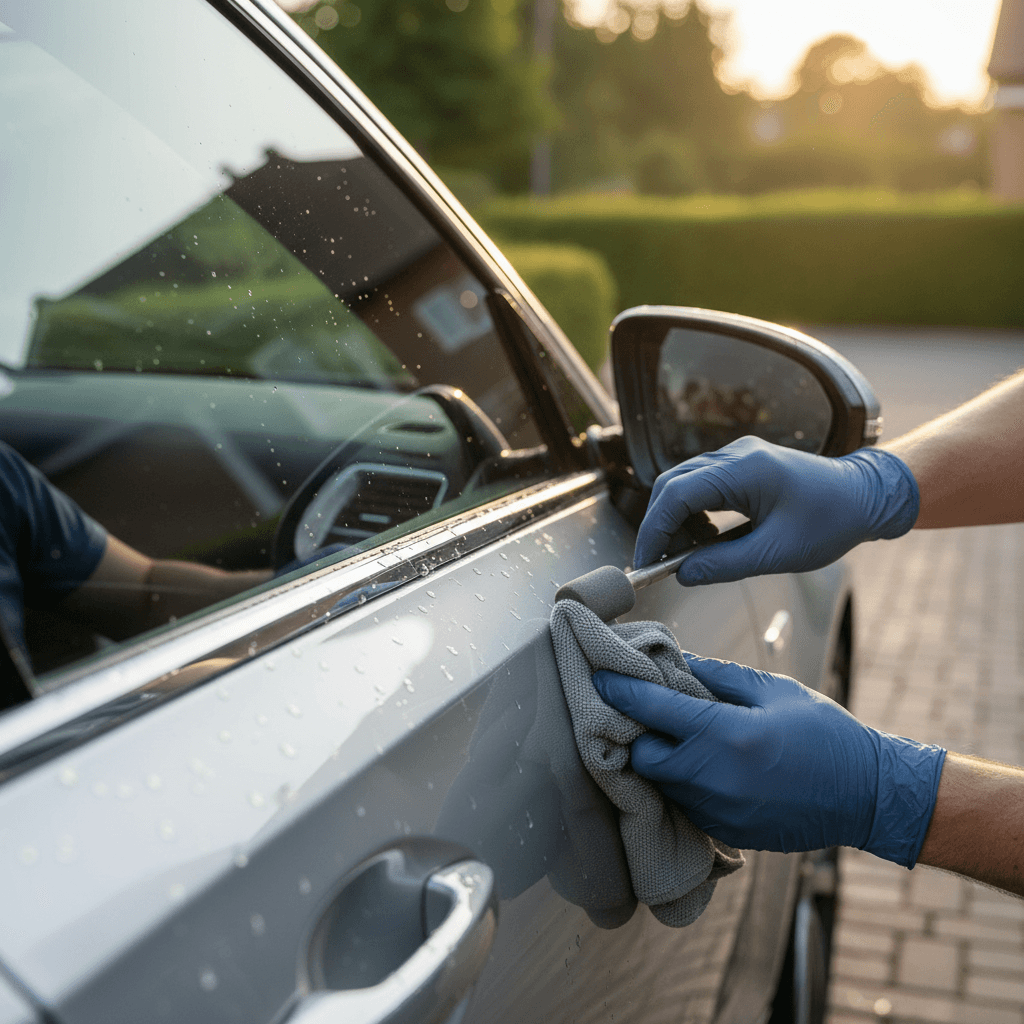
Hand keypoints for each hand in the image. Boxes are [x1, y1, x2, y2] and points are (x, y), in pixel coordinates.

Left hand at [592, 656, 944, 865]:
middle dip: (637, 734)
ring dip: (660, 761)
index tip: (599, 675)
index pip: (653, 708)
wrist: (871, 796)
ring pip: (661, 785)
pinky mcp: (727, 833)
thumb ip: (719, 676)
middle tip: (644, 713)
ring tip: (675, 738)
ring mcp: (719, 813)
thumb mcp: (774, 691)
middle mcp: (714, 779)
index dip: (620, 689)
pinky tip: (702, 766)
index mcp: (726, 735)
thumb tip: (676, 660)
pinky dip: (684, 785)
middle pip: (642, 756)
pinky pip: (685, 806)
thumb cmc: (826, 734)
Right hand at [635, 436, 918, 584]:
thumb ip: (724, 565)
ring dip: (676, 519)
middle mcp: (735, 455)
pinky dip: (693, 512)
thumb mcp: (776, 553)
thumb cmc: (831, 521)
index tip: (647, 560)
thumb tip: (683, 574)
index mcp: (744, 470)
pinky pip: (702, 484)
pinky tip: (706, 537)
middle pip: (672, 484)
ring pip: (684, 483)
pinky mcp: (742, 465)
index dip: (654, 529)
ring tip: (688, 554)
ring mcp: (738, 456)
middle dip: (659, 525)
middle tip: (659, 561)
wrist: (867, 495)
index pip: (676, 494)